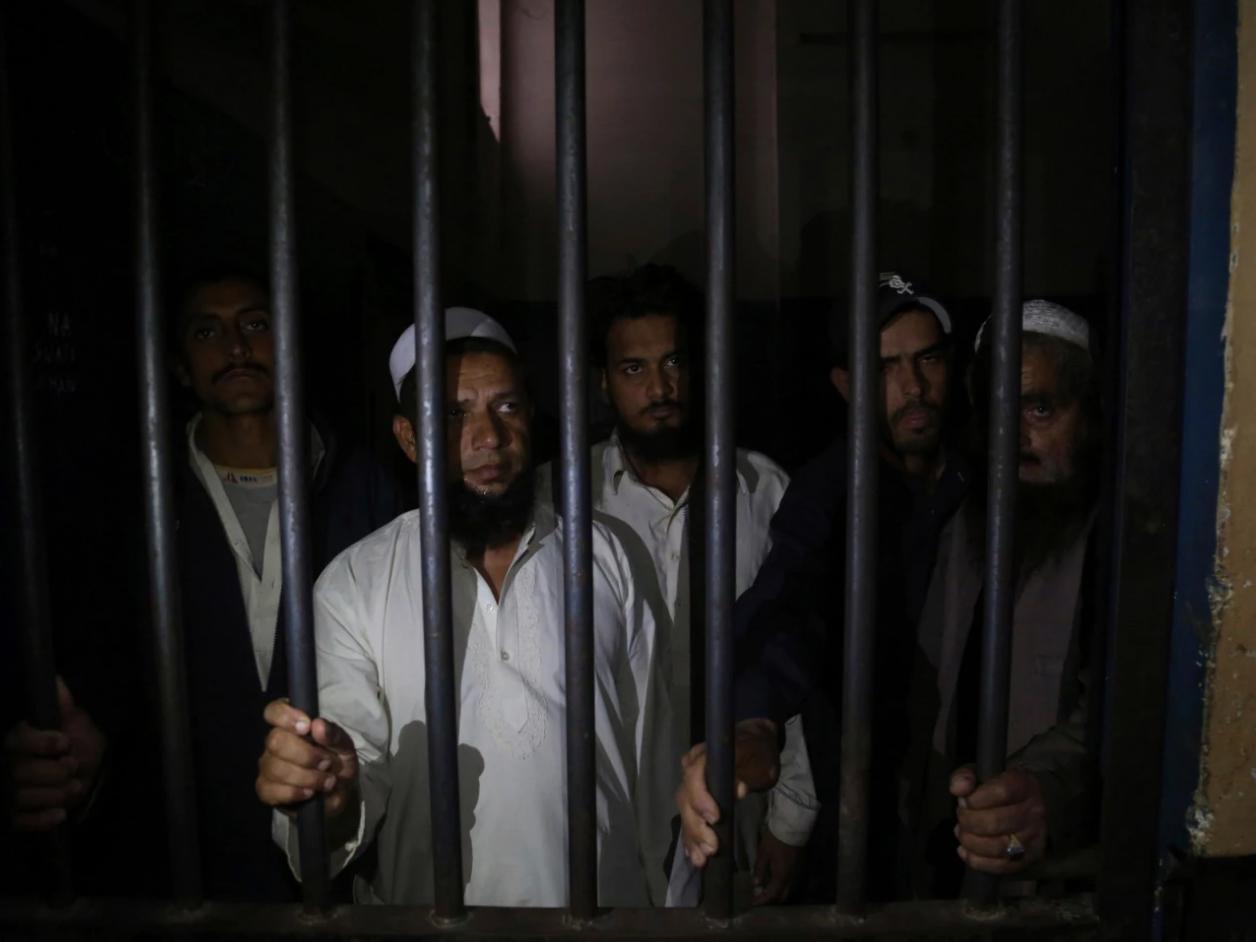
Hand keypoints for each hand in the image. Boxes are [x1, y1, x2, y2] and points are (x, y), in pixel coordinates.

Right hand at [5, 677, 105, 831]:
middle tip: (73, 765)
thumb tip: (57, 682)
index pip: (17, 739)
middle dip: (52, 771)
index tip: (63, 742)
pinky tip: (59, 813)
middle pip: (19, 771)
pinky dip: (41, 819)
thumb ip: (63, 705)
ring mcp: (9, 790)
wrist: (86, 771)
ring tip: (74, 786)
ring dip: (52, 793)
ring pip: (21, 796)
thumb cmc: (75, 741)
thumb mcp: (74, 720)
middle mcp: (8, 763)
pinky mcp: (15, 814)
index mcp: (18, 738)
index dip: (40, 742)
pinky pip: (20, 822)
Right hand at [256, 699, 358, 817]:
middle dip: (305, 755)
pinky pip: (270, 790)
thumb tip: (317, 725)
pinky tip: (310, 793)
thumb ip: (334, 734)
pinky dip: (294, 792)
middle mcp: (275, 742)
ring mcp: (268, 766)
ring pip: (275, 767)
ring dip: (306, 777)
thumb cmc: (339, 762)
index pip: (274, 711)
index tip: (307, 727)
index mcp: (293, 725)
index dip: (286, 716)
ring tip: (327, 782)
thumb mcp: (345, 747)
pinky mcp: (266, 790)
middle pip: (275, 741)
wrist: (339, 794)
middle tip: (327, 763)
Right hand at [676, 718, 779, 868]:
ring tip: (701, 860)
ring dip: (692, 836)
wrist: (752, 743)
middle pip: (685, 797)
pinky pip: (687, 816)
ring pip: (684, 810)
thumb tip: (738, 789)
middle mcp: (691, 767)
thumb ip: (749, 773)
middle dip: (696, 826)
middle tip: (711, 848)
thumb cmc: (757, 753)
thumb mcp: (759, 761)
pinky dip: (690, 836)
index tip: (715, 818)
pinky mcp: (693, 795)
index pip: (694, 774)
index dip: (701, 797)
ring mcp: (689, 782)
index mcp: (707, 755)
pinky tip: (693, 855)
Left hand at [752, 827, 800, 904]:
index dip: (762, 901)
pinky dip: (780, 886)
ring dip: (776, 893)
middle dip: (771, 900)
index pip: (772, 894)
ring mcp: (795, 872)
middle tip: (759, 899)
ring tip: (764, 891)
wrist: (791, 828)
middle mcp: (790, 877)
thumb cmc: (775, 840)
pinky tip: (772, 881)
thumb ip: (759, 869)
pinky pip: (789, 882)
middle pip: (782, 895)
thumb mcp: (763, 853)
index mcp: (781, 876)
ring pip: (786, 889)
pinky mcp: (796, 866)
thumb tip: (756, 883)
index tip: (754, 904)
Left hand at [950, 766, 1046, 874]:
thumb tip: (958, 789)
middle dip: (969, 821)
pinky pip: (1001, 866)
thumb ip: (965, 776)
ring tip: (962, 832)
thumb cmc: (998, 788)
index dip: (976, 799)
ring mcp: (1034, 838)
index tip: (964, 800)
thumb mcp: (981, 774)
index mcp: (1024, 785)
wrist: (1027, 806)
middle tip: (961, 817)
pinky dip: (977, 861)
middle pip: (996, 822)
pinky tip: (965, 850)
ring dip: (971, 842)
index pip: (1001, 792)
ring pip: (998, 847)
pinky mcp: (1028, 858)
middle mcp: (1034, 812)